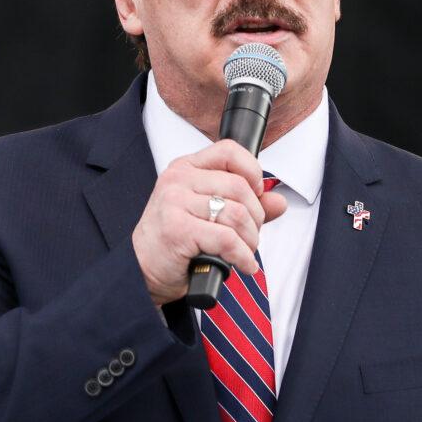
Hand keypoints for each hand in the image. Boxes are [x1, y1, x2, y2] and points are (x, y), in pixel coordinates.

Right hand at [132, 139, 287, 305]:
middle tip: (250, 235)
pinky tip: (243, 264)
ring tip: (245, 251)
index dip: (252, 171)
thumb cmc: (175, 239)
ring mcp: (175, 202)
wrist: (142, 270)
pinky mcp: (177, 229)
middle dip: (256, 217)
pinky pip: (227, 239)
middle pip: (240, 187)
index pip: (228, 150)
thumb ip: (245, 204)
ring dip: (251, 239)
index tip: (257, 194)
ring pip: (237, 214)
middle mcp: (178, 180)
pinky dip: (243, 256)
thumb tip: (279, 202)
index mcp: (186, 168)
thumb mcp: (210, 214)